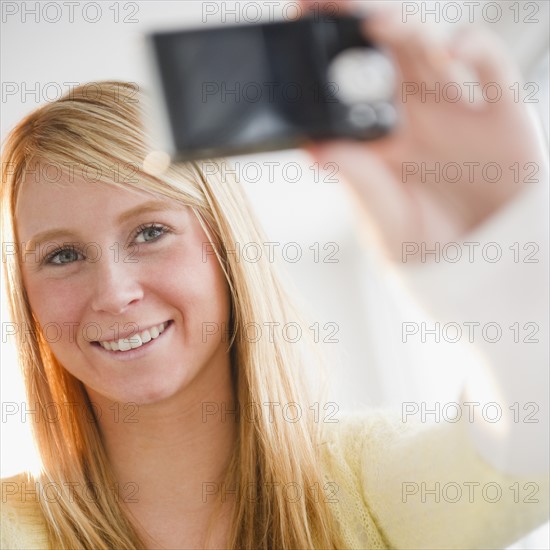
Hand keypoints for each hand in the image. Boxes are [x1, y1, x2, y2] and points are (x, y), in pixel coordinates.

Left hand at [300, 1, 547, 261]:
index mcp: (378, 141)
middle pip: (382, 56)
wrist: (483, 265)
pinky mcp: (499, 115)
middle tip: (326, 1)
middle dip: (356, 23)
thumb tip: (321, 150)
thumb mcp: (387, 225)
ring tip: (376, 24)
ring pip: (427, 52)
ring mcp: (454, 111)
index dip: (324, 57)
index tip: (299, 24)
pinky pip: (490, 69)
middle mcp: (413, 117)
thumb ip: (362, 184)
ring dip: (403, 31)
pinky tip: (454, 50)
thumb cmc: (428, 249)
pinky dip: (475, 49)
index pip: (347, 89)